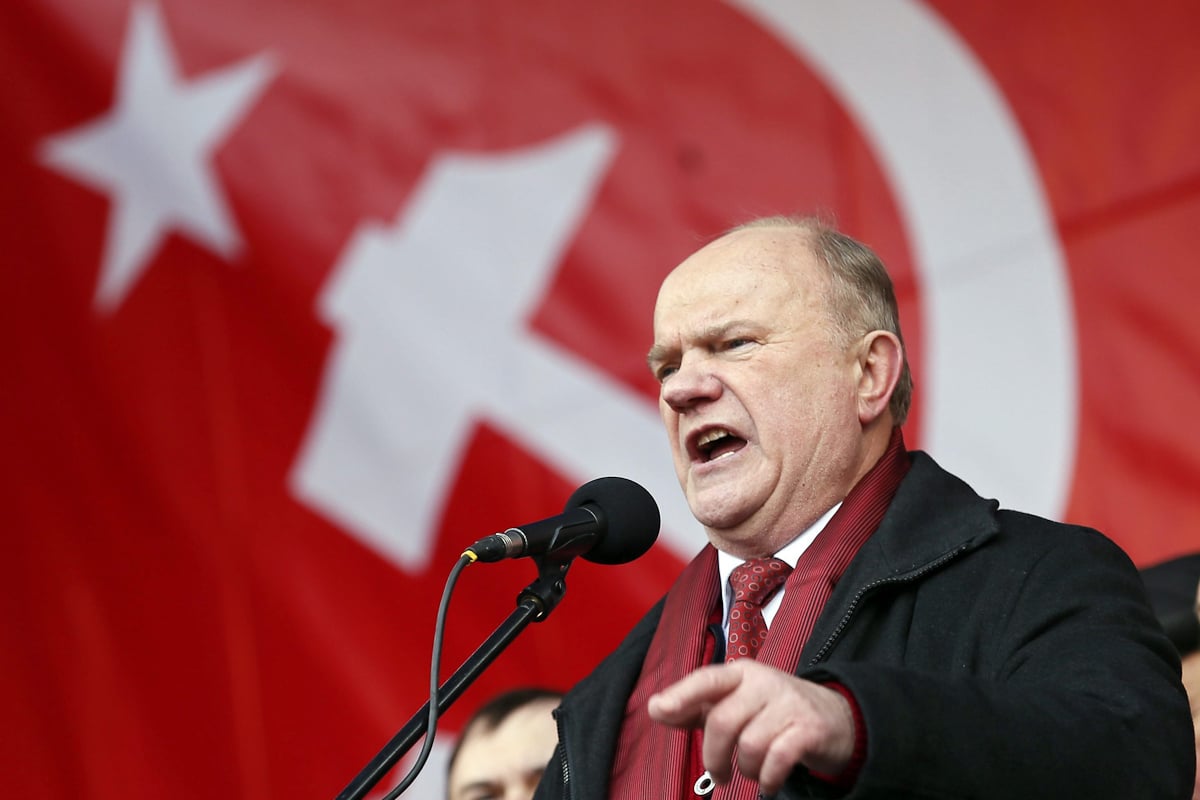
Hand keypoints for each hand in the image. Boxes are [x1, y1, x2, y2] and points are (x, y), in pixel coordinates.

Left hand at [647, 660, 855, 795]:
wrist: (839, 719)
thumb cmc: (777, 712)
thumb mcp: (739, 703)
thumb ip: (698, 707)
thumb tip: (657, 709)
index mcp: (741, 674)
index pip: (706, 680)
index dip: (681, 695)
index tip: (659, 710)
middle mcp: (764, 683)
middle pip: (723, 721)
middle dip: (714, 757)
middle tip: (718, 775)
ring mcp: (789, 704)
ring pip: (749, 744)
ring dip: (746, 770)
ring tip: (754, 771)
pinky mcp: (810, 729)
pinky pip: (777, 758)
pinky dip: (768, 778)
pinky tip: (769, 782)